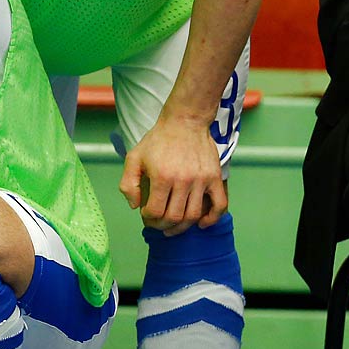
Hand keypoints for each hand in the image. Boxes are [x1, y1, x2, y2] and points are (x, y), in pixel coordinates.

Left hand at [120, 116, 227, 234]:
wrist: (185, 121)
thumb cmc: (159, 140)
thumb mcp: (134, 157)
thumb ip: (128, 184)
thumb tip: (135, 206)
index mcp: (162, 176)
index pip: (156, 212)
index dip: (149, 220)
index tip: (147, 216)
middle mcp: (183, 180)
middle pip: (174, 217)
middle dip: (163, 226)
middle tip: (158, 224)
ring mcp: (202, 180)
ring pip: (193, 215)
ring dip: (182, 227)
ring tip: (174, 227)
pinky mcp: (215, 178)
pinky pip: (220, 204)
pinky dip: (212, 218)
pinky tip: (201, 223)